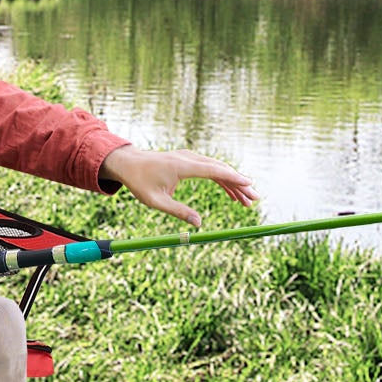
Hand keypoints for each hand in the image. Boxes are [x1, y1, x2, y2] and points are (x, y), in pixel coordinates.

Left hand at [98, 145, 256, 227]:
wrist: (127, 163)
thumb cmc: (139, 181)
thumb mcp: (155, 201)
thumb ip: (177, 211)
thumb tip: (199, 224)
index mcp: (182, 166)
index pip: (214, 170)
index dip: (233, 178)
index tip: (250, 184)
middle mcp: (188, 158)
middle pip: (221, 169)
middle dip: (239, 184)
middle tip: (255, 199)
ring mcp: (189, 158)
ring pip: (217, 169)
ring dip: (233, 183)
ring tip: (247, 201)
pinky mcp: (188, 161)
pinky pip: (210, 169)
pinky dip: (222, 180)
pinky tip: (232, 195)